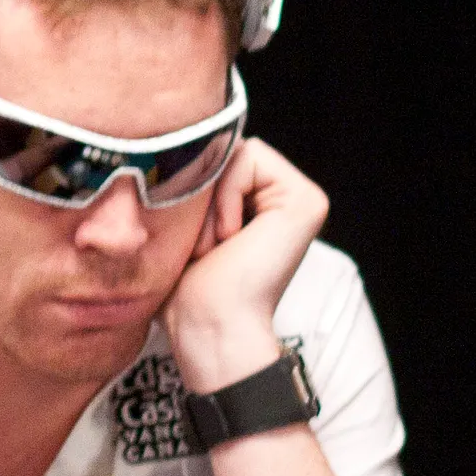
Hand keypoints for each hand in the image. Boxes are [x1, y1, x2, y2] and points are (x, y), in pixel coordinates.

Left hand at [162, 138, 328, 391]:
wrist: (207, 327)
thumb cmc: (186, 292)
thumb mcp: (180, 228)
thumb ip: (188, 186)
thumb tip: (168, 148)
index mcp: (261, 205)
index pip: (215, 158)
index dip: (191, 191)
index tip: (195, 245)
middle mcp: (286, 198)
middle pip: (224, 151)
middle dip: (200, 195)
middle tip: (204, 248)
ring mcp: (302, 198)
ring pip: (234, 152)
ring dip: (210, 202)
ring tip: (215, 246)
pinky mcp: (307, 200)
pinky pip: (248, 158)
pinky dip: (224, 198)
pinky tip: (231, 239)